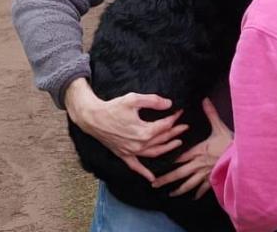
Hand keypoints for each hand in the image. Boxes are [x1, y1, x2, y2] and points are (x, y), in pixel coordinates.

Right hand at [65, 78, 188, 182]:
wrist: (92, 117)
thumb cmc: (112, 107)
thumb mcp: (133, 99)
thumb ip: (153, 100)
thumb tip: (168, 104)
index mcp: (144, 131)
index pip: (165, 126)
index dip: (174, 118)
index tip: (180, 112)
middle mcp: (139, 144)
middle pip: (162, 139)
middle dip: (175, 132)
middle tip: (184, 126)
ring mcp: (131, 151)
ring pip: (154, 153)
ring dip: (167, 148)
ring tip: (178, 143)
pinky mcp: (123, 154)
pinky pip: (135, 167)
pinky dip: (144, 173)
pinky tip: (152, 178)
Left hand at [152, 98, 231, 198]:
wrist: (243, 157)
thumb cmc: (230, 142)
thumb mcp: (220, 126)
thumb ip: (211, 114)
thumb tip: (205, 99)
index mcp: (198, 151)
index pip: (180, 157)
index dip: (168, 161)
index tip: (156, 165)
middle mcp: (199, 164)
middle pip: (179, 173)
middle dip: (166, 179)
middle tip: (154, 184)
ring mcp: (206, 173)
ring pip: (189, 184)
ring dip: (178, 190)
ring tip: (170, 194)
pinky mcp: (214, 179)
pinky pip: (204, 188)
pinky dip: (198, 193)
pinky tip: (193, 197)